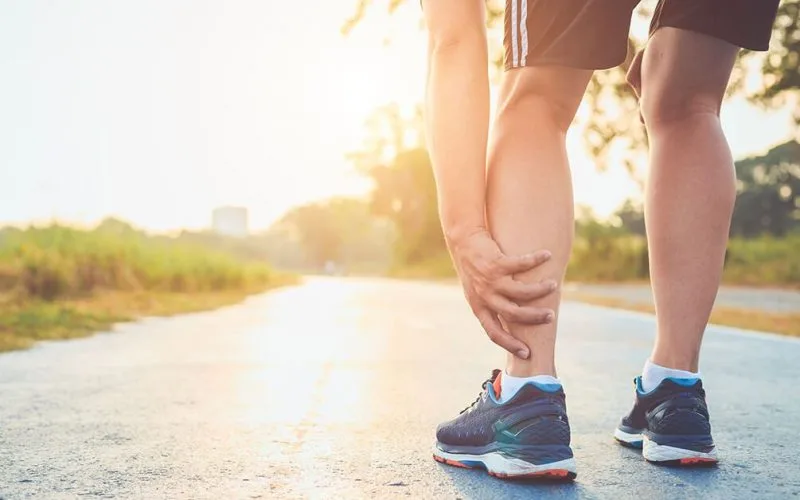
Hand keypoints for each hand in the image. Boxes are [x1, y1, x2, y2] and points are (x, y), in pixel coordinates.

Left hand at [448, 229, 556, 358]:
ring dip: (539, 290)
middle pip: (512, 314)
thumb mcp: (477, 291)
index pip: (493, 333)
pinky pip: (520, 264)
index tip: (526, 353)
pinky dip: (536, 260)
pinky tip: (547, 256)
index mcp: (478, 307)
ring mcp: (489, 280)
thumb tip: (512, 320)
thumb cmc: (474, 267)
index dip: (509, 344)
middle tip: (550, 317)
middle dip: (533, 318)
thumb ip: (491, 305)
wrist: (462, 241)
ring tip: (552, 286)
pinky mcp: (495, 262)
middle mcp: (484, 296)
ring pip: (520, 292)